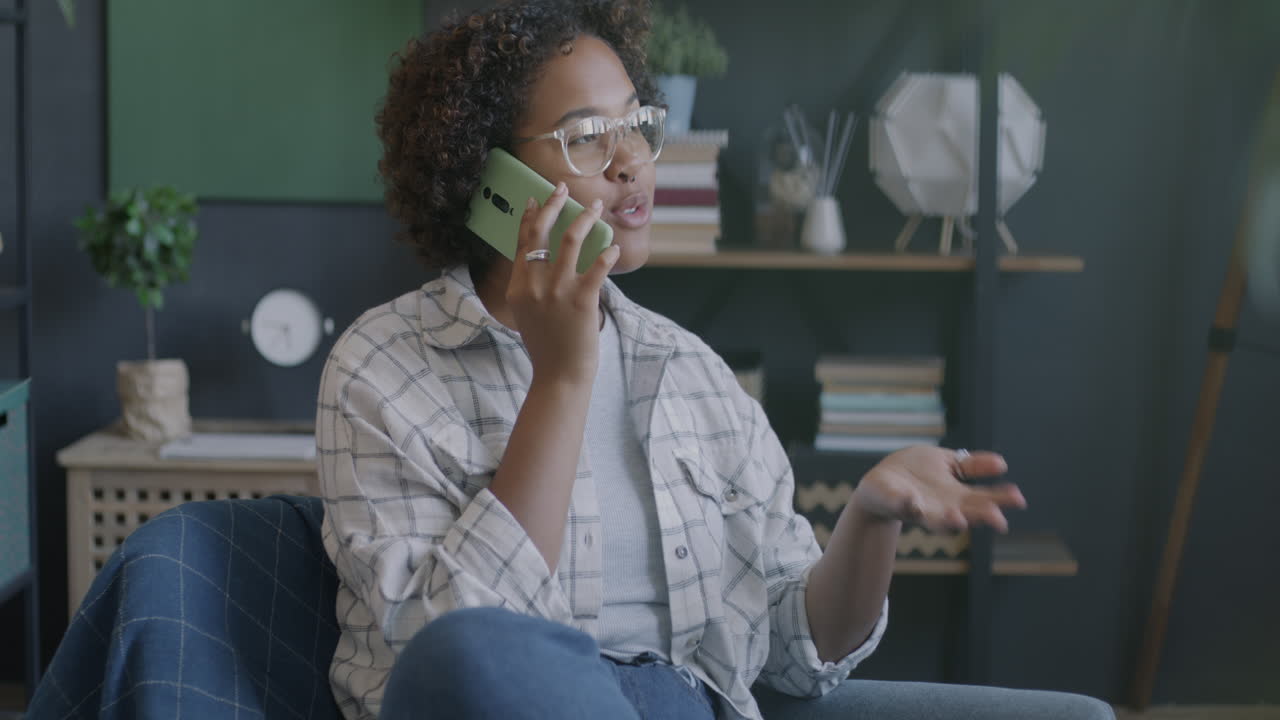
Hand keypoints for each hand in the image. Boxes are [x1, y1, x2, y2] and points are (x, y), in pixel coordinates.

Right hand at [508, 182, 620, 385]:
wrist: (558, 376)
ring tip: (596, 208)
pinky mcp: (582, 300)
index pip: (523, 242)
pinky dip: (607, 253)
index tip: (536, 198)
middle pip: (541, 232)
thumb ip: (531, 287)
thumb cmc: (547, 346)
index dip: (530, 217)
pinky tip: (613, 247)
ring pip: (571, 240)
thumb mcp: (527, 314)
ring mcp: (557, 291)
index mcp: (518, 287)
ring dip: (585, 218)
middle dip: (554, 205)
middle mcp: (534, 285)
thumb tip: (545, 259)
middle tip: (564, 189)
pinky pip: (598, 266)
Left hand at [850, 446, 1026, 532]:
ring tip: (958, 518)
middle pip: (967, 515)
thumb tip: (1002, 463)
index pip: (984, 500)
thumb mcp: (948, 463)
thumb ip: (973, 466)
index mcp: (957, 497)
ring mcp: (920, 509)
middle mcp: (943, 508)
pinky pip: (902, 505)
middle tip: (998, 519)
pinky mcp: (897, 503)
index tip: (1018, 498)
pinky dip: (909, 505)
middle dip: (981, 517)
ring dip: (948, 521)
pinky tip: (914, 502)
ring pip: (937, 520)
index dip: (1001, 500)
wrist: (882, 482)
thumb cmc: (918, 473)